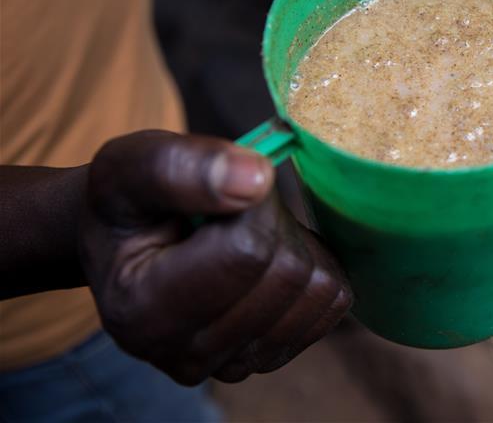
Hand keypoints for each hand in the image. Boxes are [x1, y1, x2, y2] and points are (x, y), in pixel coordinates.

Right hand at [79, 130, 350, 384]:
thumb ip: (178, 167)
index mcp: (143, 312)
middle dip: (273, 222)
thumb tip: (257, 178)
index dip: (252, 201)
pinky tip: (265, 258)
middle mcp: (186, 356)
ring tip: (243, 234)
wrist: (121, 244)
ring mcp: (232, 365)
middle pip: (288, 273)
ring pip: (317, 290)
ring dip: (294, 244)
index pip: (248, 250)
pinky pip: (331, 302)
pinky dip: (313, 266)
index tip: (222, 186)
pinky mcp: (272, 357)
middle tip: (232, 211)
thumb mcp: (128, 166)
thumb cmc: (125, 203)